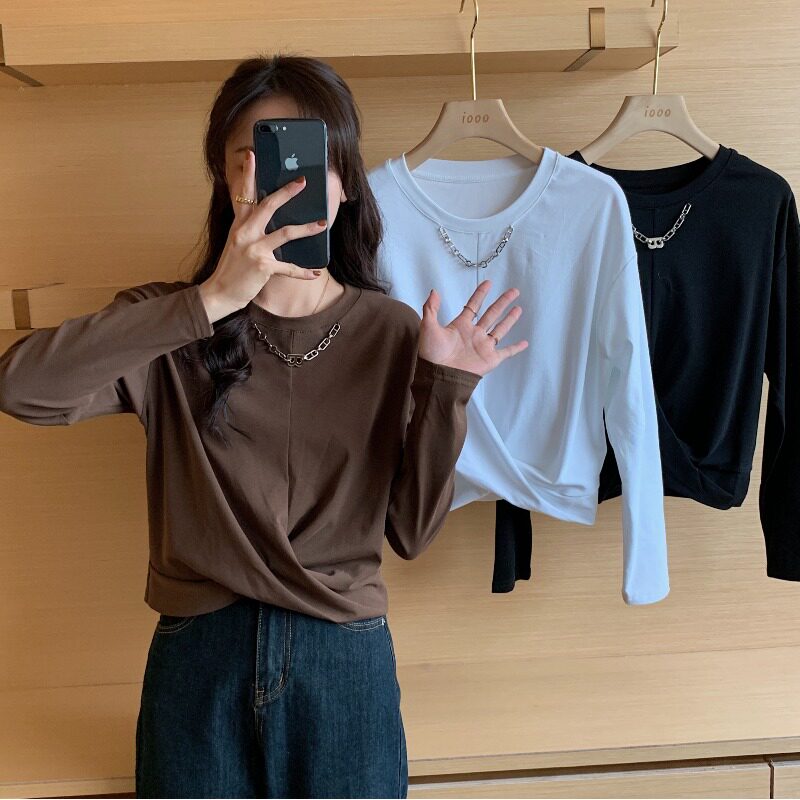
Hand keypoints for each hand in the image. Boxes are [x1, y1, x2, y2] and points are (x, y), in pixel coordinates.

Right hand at [198, 149, 326, 322]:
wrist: (219, 293)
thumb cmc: (230, 269)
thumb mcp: (236, 244)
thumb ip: (249, 230)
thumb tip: (269, 220)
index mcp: (239, 225)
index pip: (244, 195)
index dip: (248, 175)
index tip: (252, 156)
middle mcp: (245, 233)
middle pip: (268, 206)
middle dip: (287, 192)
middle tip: (302, 182)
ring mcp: (254, 249)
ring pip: (285, 233)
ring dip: (306, 229)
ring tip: (322, 224)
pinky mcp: (262, 267)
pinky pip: (288, 267)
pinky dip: (303, 272)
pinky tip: (315, 273)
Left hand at [418, 279, 527, 376]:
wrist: (439, 375)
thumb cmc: (432, 353)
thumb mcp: (428, 327)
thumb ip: (431, 308)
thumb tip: (434, 291)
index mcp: (461, 326)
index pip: (474, 306)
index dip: (481, 294)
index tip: (489, 283)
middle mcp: (474, 334)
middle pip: (492, 314)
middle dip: (503, 302)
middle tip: (514, 291)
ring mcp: (483, 346)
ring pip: (500, 329)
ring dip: (510, 319)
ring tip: (518, 309)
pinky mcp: (490, 359)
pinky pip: (506, 352)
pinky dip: (516, 348)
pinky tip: (525, 343)